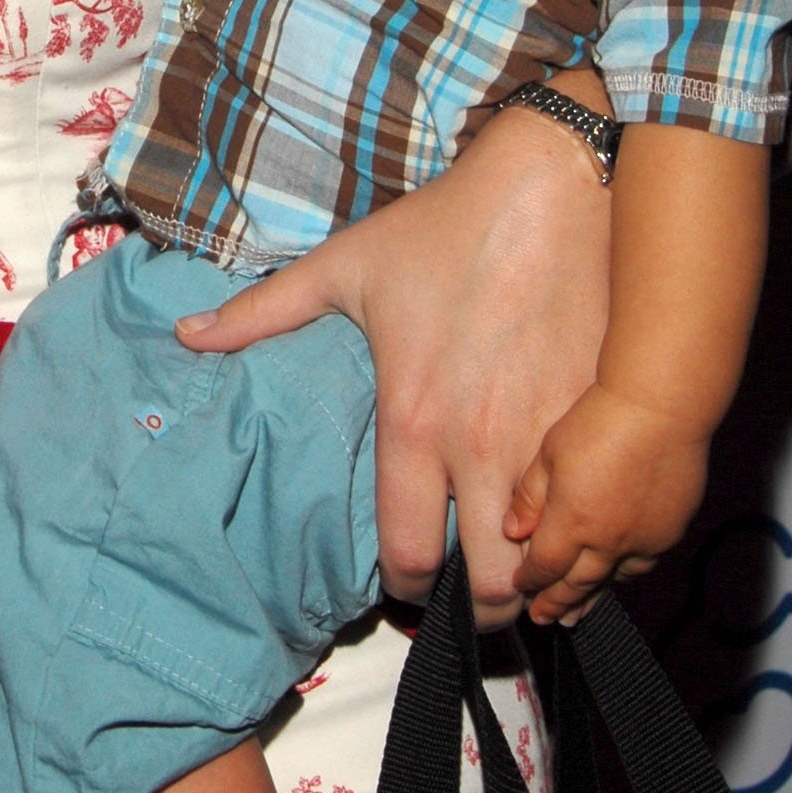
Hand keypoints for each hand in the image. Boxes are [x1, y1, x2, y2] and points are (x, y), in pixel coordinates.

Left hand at [174, 102, 608, 623]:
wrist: (554, 184)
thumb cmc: (443, 228)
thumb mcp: (345, 267)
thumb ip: (263, 314)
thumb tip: (186, 337)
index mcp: (414, 419)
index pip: (409, 552)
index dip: (406, 587)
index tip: (408, 581)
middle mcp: (483, 444)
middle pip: (494, 583)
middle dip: (484, 608)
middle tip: (475, 596)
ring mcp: (551, 439)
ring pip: (554, 559)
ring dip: (538, 575)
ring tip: (524, 566)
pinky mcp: (605, 419)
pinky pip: (602, 510)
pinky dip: (587, 530)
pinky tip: (572, 520)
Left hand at [505, 379, 710, 625]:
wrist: (661, 405)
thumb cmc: (602, 418)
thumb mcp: (550, 452)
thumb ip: (531, 496)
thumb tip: (512, 530)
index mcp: (572, 522)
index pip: (544, 567)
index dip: (530, 581)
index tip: (520, 587)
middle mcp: (608, 539)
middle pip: (577, 585)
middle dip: (557, 603)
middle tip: (545, 618)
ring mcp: (643, 538)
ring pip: (612, 580)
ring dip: (591, 595)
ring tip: (578, 610)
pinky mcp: (670, 529)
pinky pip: (643, 562)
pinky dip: (624, 572)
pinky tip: (616, 572)